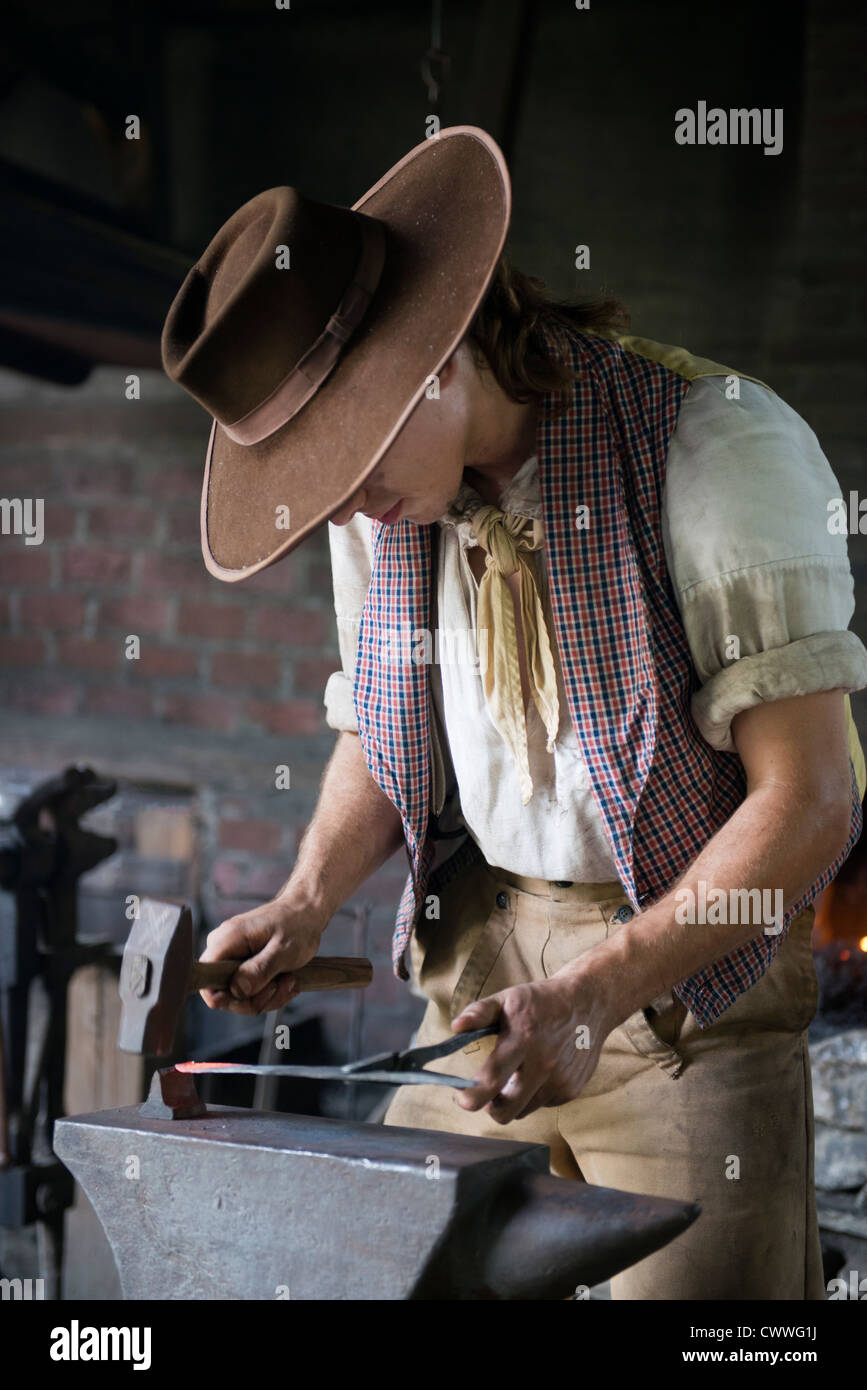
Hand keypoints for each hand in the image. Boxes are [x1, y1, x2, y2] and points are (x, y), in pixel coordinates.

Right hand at [198, 893, 326, 1015]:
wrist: (305, 912)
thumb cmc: (297, 926)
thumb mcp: (283, 951)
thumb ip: (259, 970)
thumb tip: (237, 991)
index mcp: (226, 940)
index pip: (206, 982)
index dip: (229, 998)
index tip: (261, 993)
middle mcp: (221, 948)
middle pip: (223, 994)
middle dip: (257, 998)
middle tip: (284, 984)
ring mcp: (229, 957)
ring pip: (237, 995)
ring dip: (267, 996)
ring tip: (289, 980)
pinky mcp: (238, 964)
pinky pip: (246, 990)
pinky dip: (268, 992)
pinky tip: (286, 980)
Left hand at [451, 964, 614, 1123]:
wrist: (589, 1003)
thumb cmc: (541, 1001)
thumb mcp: (507, 998)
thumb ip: (479, 1013)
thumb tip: (456, 1026)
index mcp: (522, 1039)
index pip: (490, 1082)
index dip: (470, 1098)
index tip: (461, 1097)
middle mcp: (543, 1064)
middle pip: (505, 1112)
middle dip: (490, 1106)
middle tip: (488, 1090)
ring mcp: (560, 1080)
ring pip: (523, 1110)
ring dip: (514, 1100)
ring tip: (516, 1074)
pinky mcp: (572, 1089)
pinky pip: (543, 1105)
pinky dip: (535, 1095)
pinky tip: (538, 1071)